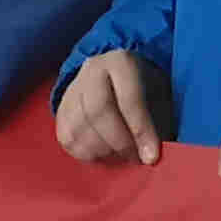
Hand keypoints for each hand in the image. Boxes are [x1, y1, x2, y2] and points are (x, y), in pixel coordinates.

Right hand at [57, 50, 173, 167]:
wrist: (114, 76)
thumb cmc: (143, 86)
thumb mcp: (159, 92)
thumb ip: (159, 119)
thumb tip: (154, 154)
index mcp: (121, 61)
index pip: (129, 98)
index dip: (141, 130)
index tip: (151, 157)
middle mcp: (92, 71)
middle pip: (99, 112)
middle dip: (119, 143)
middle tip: (135, 158)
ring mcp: (72, 89)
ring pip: (80, 128)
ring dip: (103, 151)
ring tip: (121, 157)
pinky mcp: (61, 110)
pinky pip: (68, 139)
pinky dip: (86, 153)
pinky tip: (103, 155)